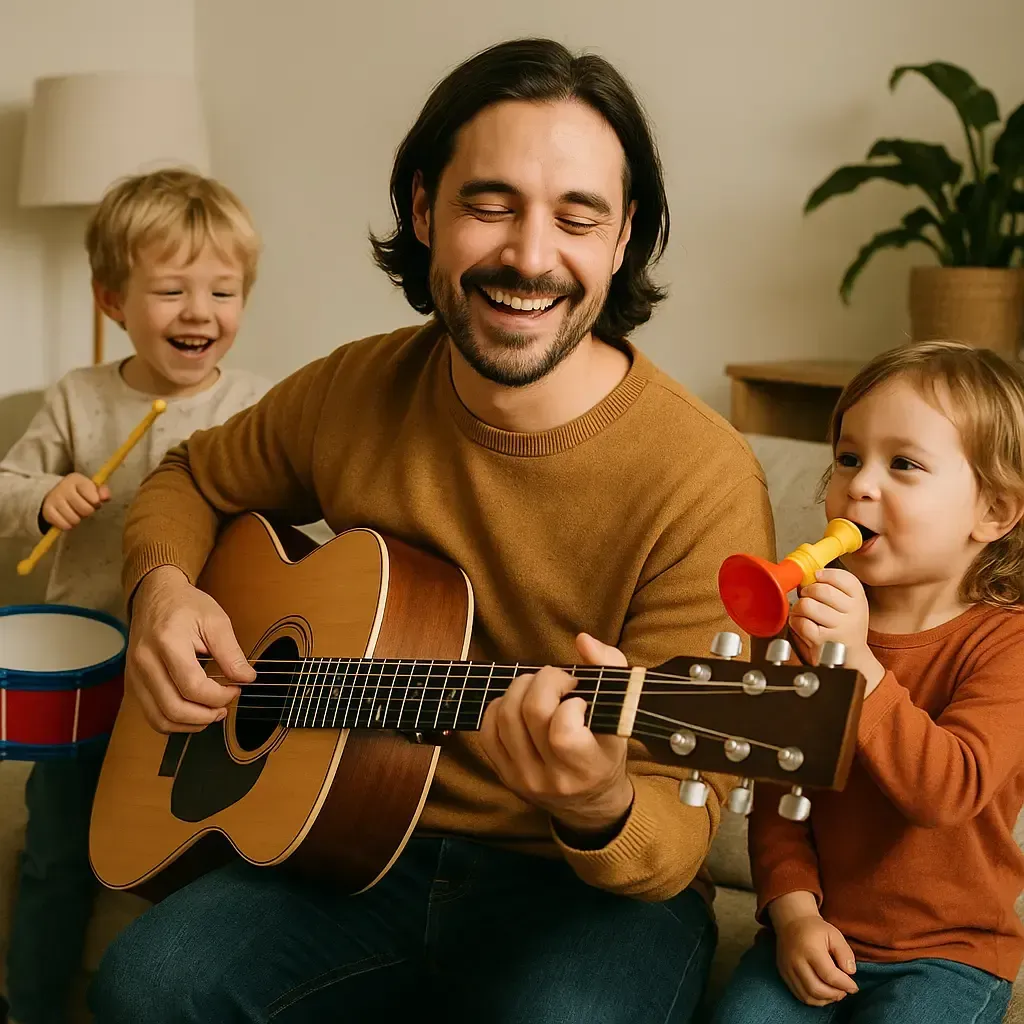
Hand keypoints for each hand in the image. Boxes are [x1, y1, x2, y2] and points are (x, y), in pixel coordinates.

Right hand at [41, 473, 110, 530]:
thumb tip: (105, 498)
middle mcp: (64, 487)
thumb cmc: (79, 492)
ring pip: (74, 519)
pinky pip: (64, 525)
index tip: (94, 501)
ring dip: (78, 519)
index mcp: (77, 480)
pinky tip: (68, 519)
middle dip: (88, 511)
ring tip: (75, 513)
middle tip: (84, 508)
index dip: (96, 502)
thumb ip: (102, 492)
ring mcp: (54, 499)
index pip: (94, 497)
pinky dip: (68, 525)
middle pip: (85, 510)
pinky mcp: (47, 510)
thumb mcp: (91, 488)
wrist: (54, 493)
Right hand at [126, 566, 255, 732]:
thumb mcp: (216, 621)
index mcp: (167, 642)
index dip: (219, 696)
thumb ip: (231, 653)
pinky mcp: (133, 683)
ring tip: (212, 714)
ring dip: (190, 724)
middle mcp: (145, 662)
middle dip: (206, 715)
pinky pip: (152, 715)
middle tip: (225, 708)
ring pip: (159, 719)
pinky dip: (175, 722)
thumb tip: (247, 678)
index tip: (236, 689)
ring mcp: (135, 675)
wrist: (155, 595)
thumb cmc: (185, 605)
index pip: (192, 686)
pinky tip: (194, 712)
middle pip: (173, 708)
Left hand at [479, 632, 633, 836]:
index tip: (580, 700)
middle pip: (531, 713)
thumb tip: (583, 640)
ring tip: (539, 687)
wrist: (590, 802)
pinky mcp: (504, 775)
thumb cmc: (607, 749)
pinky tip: (518, 704)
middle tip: (559, 681)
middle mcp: (554, 778)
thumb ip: (610, 668)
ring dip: (521, 688)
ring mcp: (524, 778)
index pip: (563, 732)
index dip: (569, 704)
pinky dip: (498, 707)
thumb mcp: (621, 712)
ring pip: (505, 717)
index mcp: (590, 766)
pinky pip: (487, 731)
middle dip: (544, 681)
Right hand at [769, 891, 857, 1005]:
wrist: (791, 921)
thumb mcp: (834, 934)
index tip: (854, 987)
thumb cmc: (815, 929)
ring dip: (825, 1000)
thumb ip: (845, 953)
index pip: (829, 975)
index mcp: (810, 950)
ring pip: (807, 996)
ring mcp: (787, 969)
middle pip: (817, 989)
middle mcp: (796, 961)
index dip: (845, 985)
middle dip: (835, 994)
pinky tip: (823, 994)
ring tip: (835, 993)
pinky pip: (799, 995)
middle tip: (845, 991)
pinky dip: (814, 1000)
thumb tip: (850, 973)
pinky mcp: (783, 974)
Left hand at [790, 568, 884, 694]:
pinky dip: (796, 622)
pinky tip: (803, 626)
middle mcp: (853, 613)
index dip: (825, 575)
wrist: (852, 659)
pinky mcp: (824, 641)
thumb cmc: (845, 628)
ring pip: (807, 604)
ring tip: (804, 613)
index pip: (844, 577)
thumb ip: (833, 588)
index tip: (817, 577)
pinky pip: (801, 622)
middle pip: (821, 589)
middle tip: (807, 597)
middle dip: (807, 591)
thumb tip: (807, 575)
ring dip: (799, 608)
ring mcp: (840, 628)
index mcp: (859, 600)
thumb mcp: (848, 605)